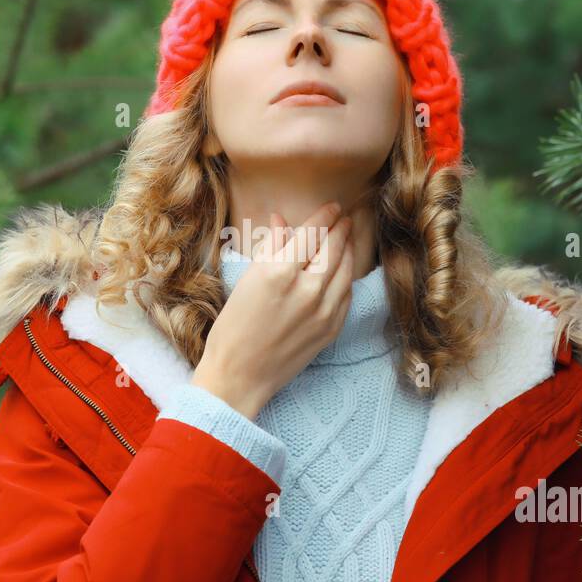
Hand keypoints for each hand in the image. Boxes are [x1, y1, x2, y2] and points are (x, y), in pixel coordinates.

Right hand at [191, 201, 354, 418]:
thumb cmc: (233, 328)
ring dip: (348, 250)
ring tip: (346, 238)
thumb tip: (282, 220)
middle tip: (344, 218)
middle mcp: (307, 289)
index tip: (332, 206)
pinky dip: (346, 278)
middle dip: (341, 229)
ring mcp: (324, 311)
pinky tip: (343, 270)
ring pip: (345, 270)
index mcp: (280, 273)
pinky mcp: (332, 329)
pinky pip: (346, 295)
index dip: (325, 216)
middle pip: (333, 248)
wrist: (240, 375)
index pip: (312, 233)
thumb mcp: (247, 281)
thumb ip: (271, 247)